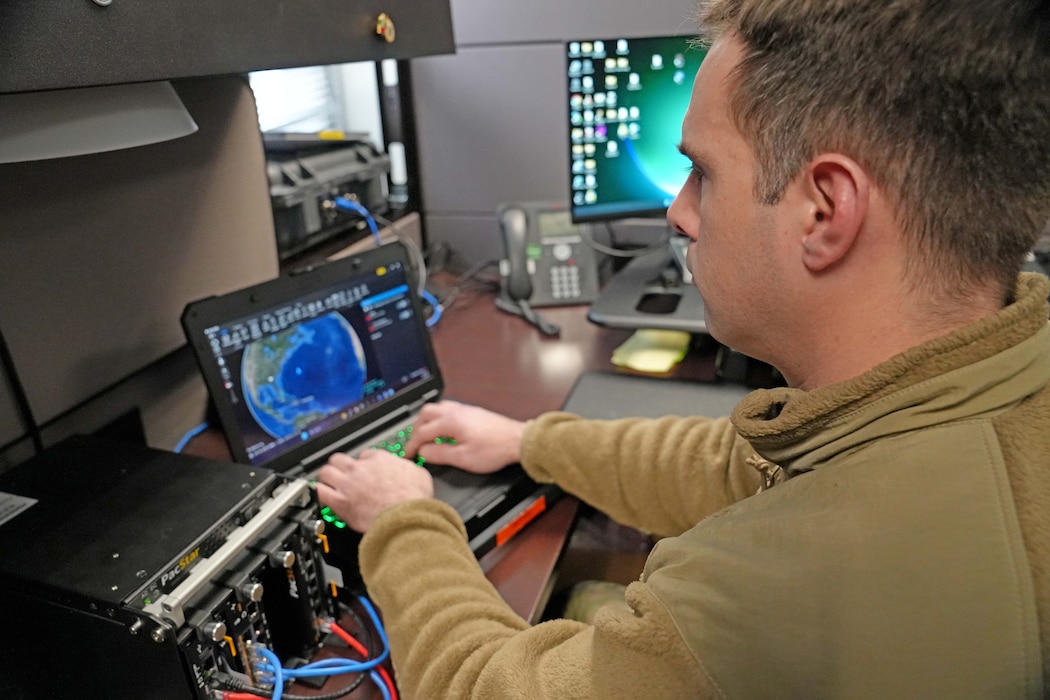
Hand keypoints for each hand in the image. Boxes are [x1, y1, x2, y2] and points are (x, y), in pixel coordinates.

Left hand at [315, 449, 433, 532]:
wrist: (405, 517)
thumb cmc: (413, 499)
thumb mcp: (420, 474)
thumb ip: (409, 467)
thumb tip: (410, 469)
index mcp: (380, 459)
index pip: (364, 454)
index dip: (364, 463)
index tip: (364, 470)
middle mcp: (361, 468)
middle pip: (339, 458)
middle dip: (340, 465)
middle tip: (342, 473)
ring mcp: (348, 484)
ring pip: (326, 472)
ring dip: (327, 477)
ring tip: (330, 484)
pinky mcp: (340, 502)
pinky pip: (320, 492)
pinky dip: (319, 493)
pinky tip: (322, 495)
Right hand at [403, 400, 525, 473]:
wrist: (518, 441)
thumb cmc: (495, 449)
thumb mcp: (462, 458)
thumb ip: (439, 454)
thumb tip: (423, 451)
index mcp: (450, 421)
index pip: (422, 432)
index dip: (412, 445)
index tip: (409, 455)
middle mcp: (456, 411)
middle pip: (426, 414)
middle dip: (416, 429)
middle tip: (415, 444)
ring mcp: (465, 410)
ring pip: (437, 409)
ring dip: (427, 422)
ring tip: (426, 437)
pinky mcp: (472, 412)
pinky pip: (448, 410)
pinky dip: (439, 419)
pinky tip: (444, 431)